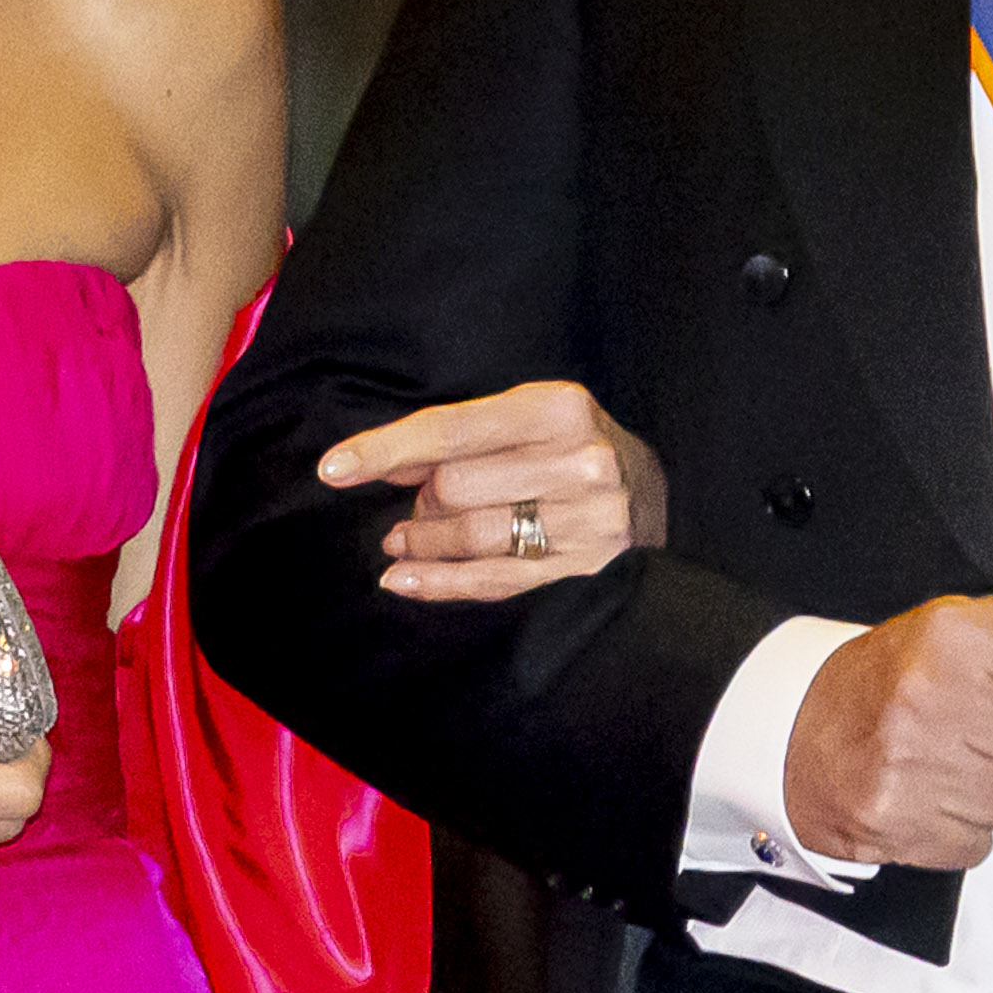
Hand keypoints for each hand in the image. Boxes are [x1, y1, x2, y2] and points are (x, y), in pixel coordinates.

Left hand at [318, 380, 664, 594]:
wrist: (658, 498)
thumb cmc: (577, 451)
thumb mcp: (532, 419)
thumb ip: (463, 436)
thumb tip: (382, 463)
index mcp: (561, 409)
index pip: (451, 429)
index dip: (386, 450)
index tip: (334, 468)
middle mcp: (580, 463)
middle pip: (455, 488)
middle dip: (420, 502)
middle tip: (413, 511)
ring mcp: (586, 523)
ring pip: (470, 537)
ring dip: (422, 544)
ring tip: (402, 543)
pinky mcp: (583, 572)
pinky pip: (493, 582)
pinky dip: (439, 583)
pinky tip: (401, 581)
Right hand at [780, 596, 992, 871]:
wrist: (789, 729)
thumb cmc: (885, 681)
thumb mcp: (964, 629)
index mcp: (956, 639)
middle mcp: (934, 699)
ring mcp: (913, 768)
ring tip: (960, 763)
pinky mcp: (897, 825)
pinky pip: (982, 847)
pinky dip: (965, 829)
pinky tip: (933, 795)